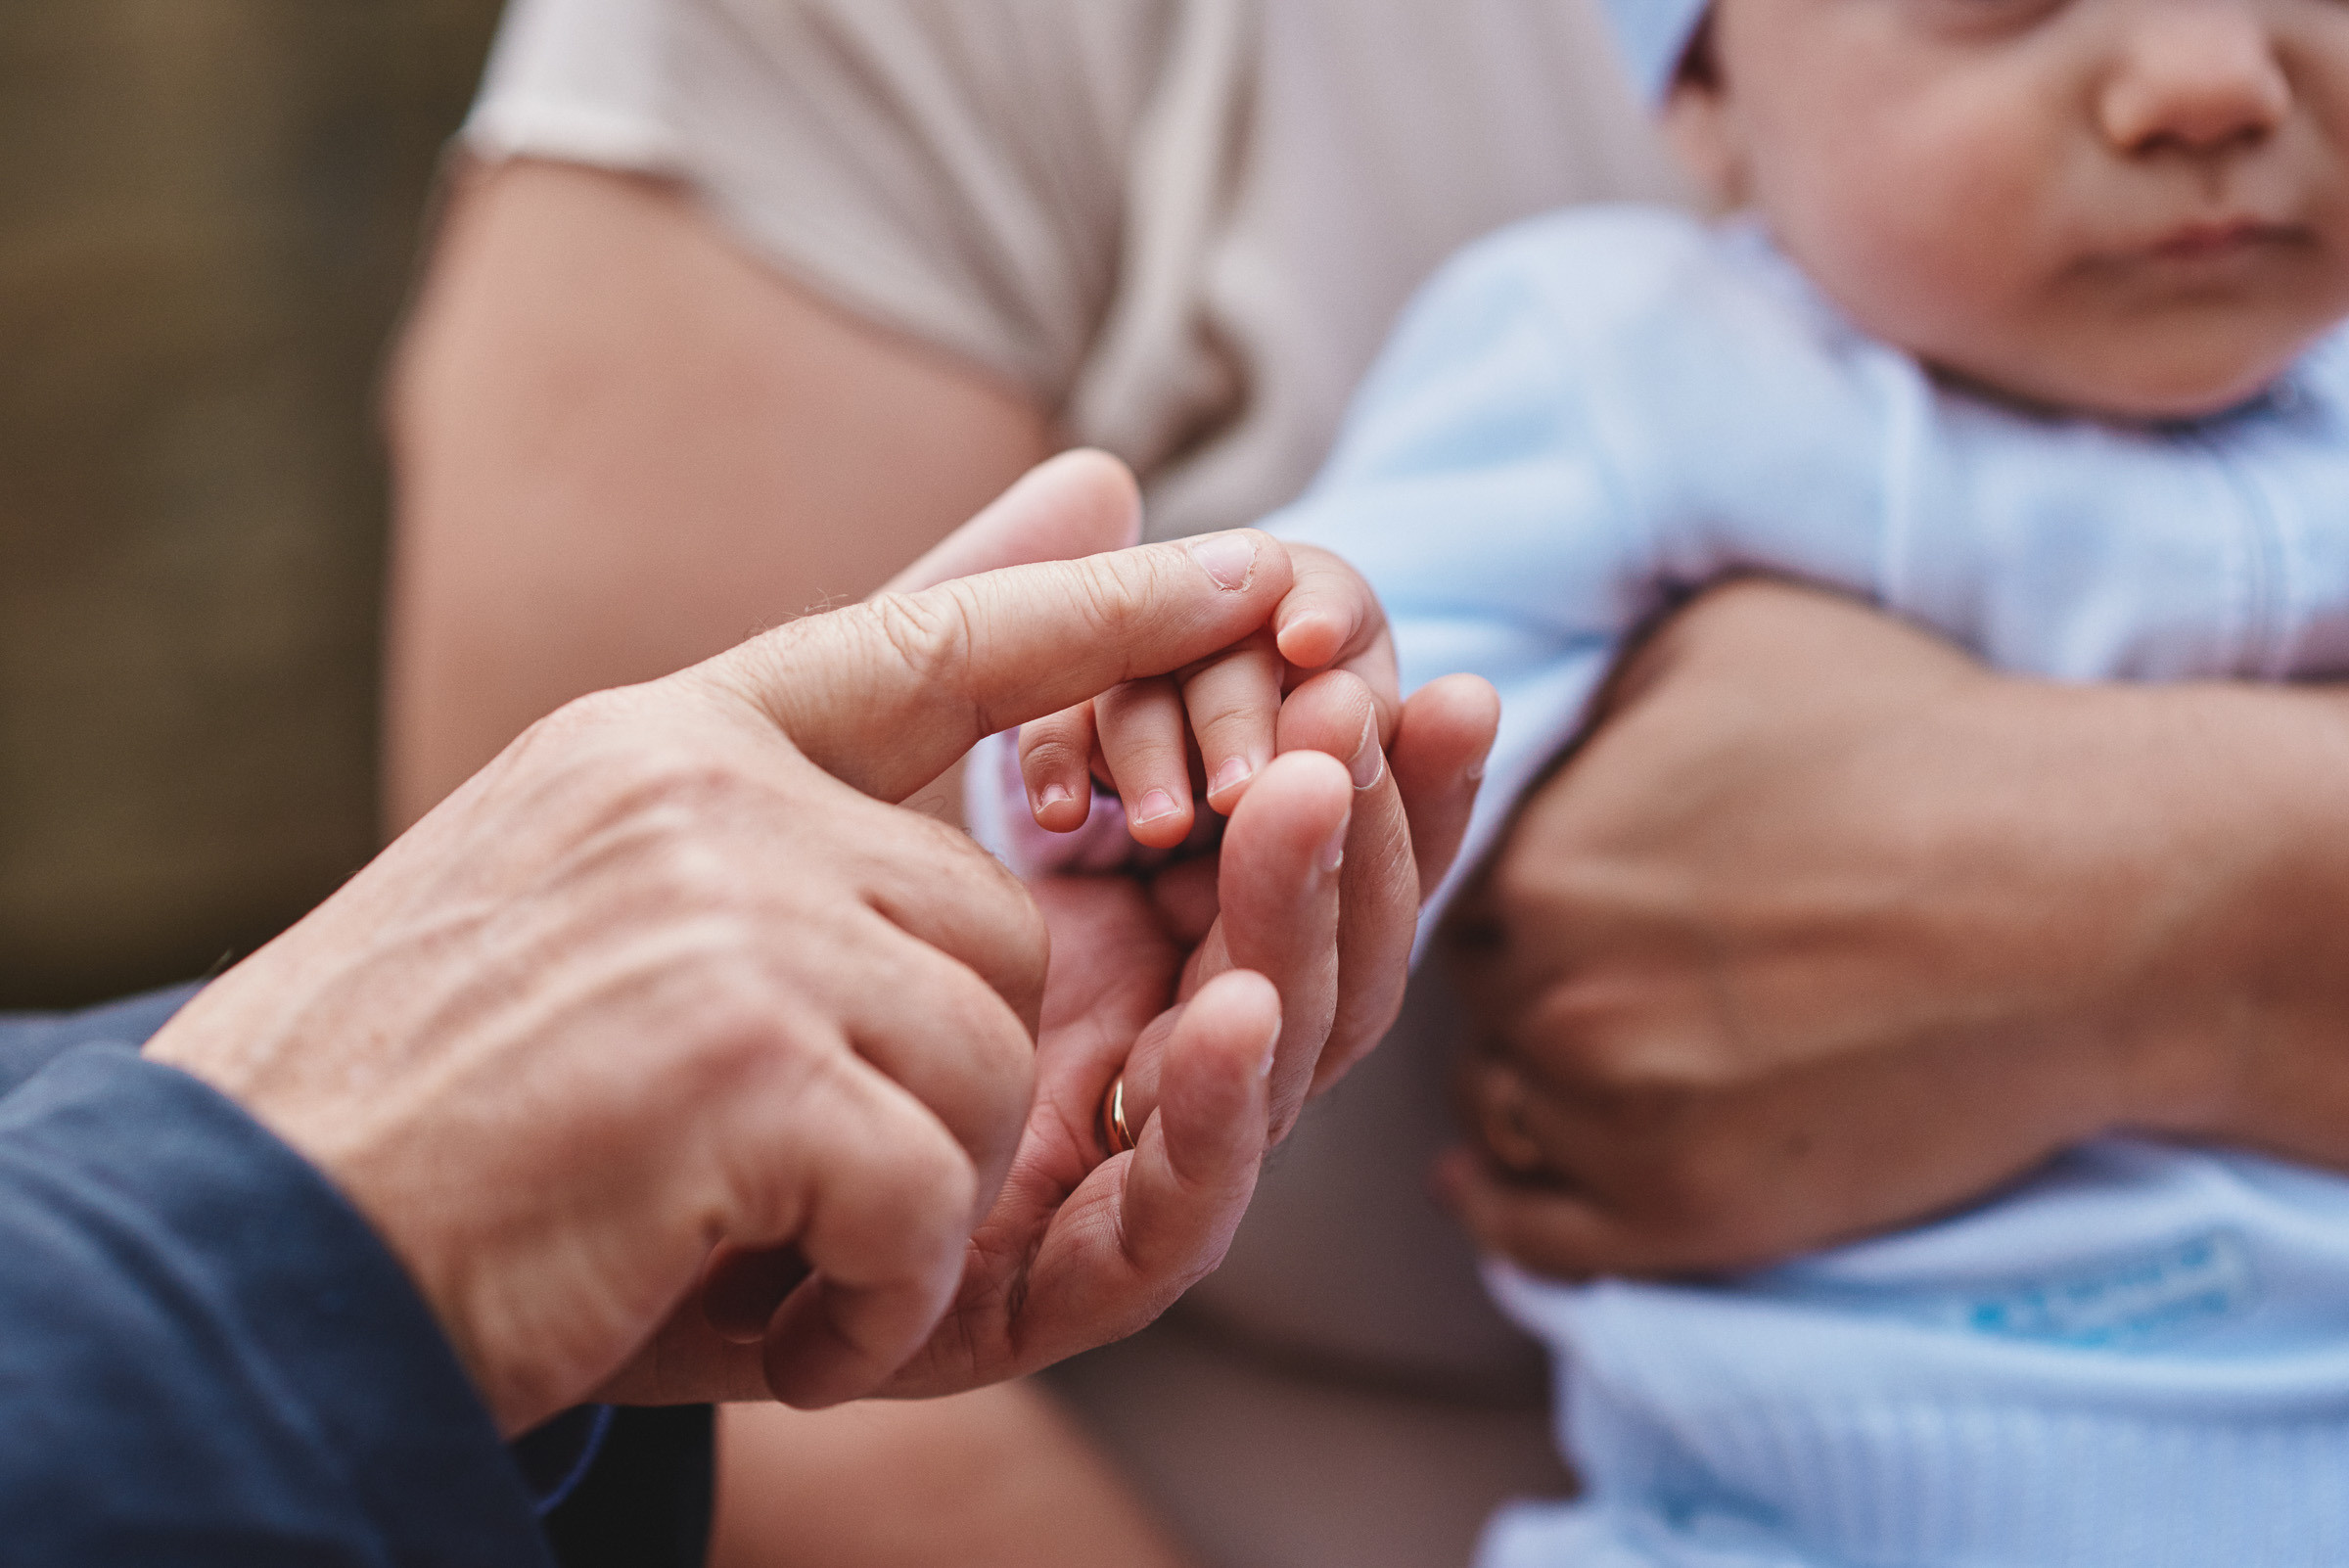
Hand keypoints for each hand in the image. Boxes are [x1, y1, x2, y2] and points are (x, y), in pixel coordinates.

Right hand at [146, 456, 1299, 1432]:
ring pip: (990, 1057)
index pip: (933, 637)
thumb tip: (1029, 530)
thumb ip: (809, 758)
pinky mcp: (739, 1065)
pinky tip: (759, 1309)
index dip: (1099, 605)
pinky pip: (935, 1185)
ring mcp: (723, 917)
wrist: (253, 1242)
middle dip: (942, 1082)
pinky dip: (877, 1288)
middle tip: (797, 1176)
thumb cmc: (440, 1075)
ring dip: (905, 1197)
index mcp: (672, 738)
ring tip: (756, 1243)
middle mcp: (705, 793)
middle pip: (999, 928)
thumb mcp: (605, 876)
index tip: (1253, 567)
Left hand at [668, 459, 1496, 1397]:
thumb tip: (1106, 469)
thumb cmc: (696, 936)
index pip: (1298, 859)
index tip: (1403, 659)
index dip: (1375, 772)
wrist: (524, 1140)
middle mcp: (1131, 1057)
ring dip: (1306, 934)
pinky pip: (1160, 1231)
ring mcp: (1085, 1179)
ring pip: (1264, 1077)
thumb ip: (988, 629)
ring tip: (1304, 787)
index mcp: (1124, 944)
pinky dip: (1215, 1124)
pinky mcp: (1019, 1298)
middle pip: (1314, 956)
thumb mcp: (840, 747)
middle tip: (1375, 700)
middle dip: (1364, 830)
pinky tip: (1230, 1007)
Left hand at [1438, 577, 2348, 1278]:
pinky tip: (1482, 1188)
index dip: (1520, 902)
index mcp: (1536, 861)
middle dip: (1529, 989)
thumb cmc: (1923, 741)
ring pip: (1502, 1115)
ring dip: (1527, 1092)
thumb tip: (1506, 712)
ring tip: (1596, 1069)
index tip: (1590, 901)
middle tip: (1615, 979)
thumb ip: (1587, 688)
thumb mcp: (1720, 637)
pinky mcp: (1686, 1219)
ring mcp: (1614, 1118)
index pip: (1462, 897)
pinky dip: (1503, 1208)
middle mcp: (1550, 995)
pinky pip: (1536, 1234)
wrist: (2096, 897)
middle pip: (1486, 1005)